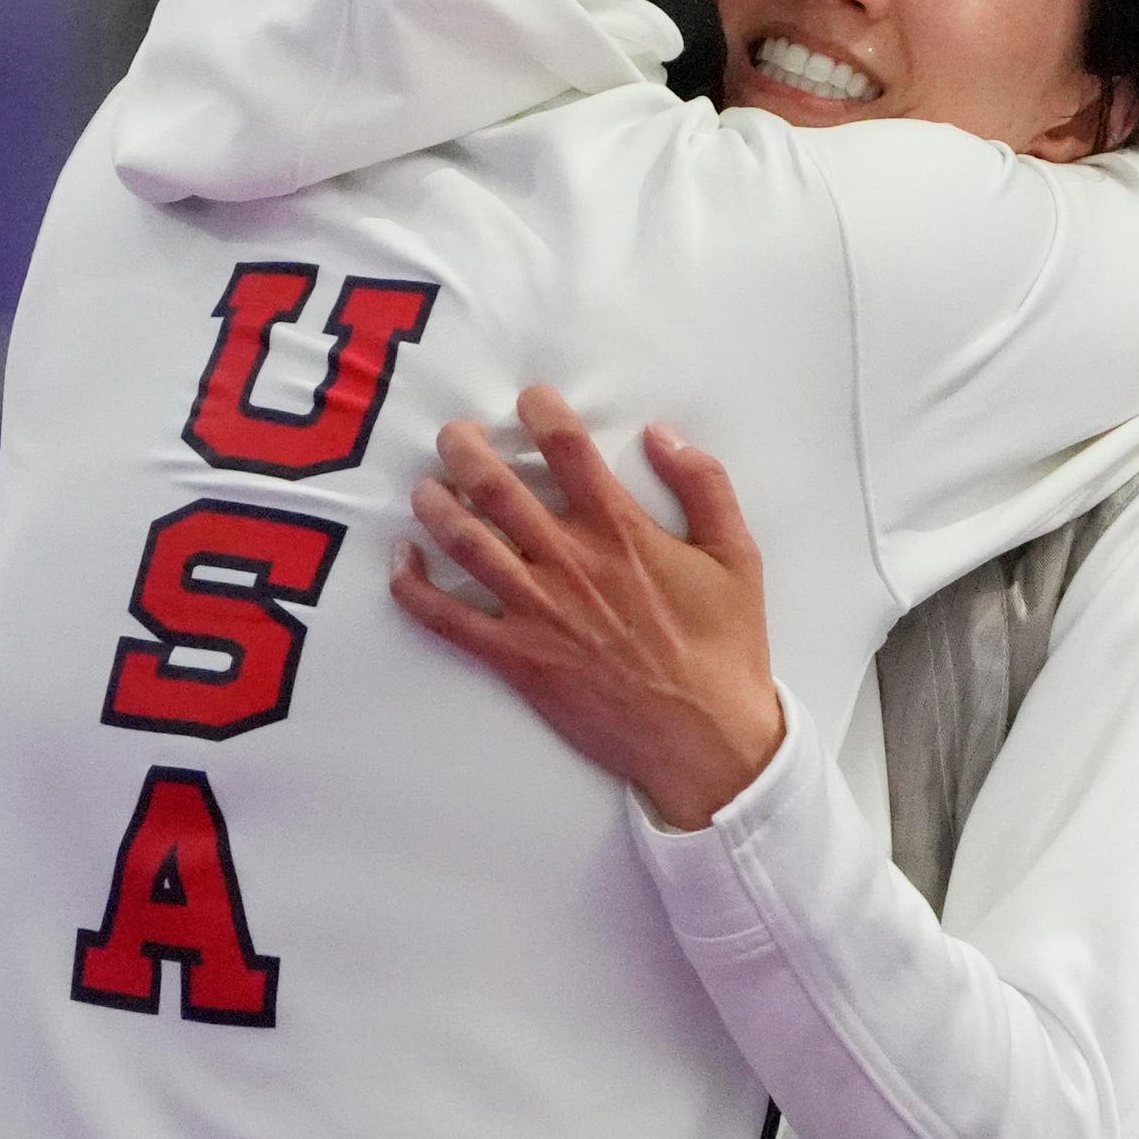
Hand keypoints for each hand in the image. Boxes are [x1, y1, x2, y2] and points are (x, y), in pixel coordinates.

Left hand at [389, 385, 782, 830]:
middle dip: (464, 449)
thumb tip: (662, 434)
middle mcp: (569, 562)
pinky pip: (447, 620)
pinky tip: (401, 561)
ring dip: (435, 505)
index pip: (567, 449)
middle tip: (454, 434)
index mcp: (620, 531)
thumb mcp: (738, 555)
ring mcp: (536, 610)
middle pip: (496, 487)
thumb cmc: (724, 648)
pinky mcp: (516, 657)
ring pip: (464, 542)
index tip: (530, 398)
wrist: (705, 740)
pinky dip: (413, 588)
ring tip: (425, 486)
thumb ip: (704, 484)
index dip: (541, 411)